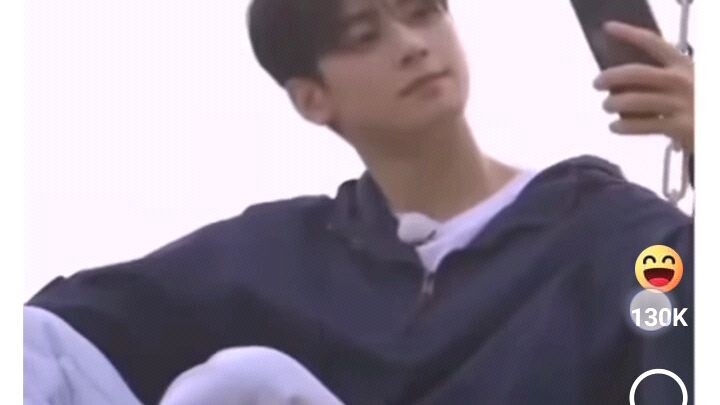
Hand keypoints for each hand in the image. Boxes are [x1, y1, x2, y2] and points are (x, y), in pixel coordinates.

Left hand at [593, 21, 693, 153]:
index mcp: (682, 64)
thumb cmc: (694, 102)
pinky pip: (640, 125)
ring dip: (613, 103)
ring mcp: (680, 103)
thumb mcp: (684, 81)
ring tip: (607, 106)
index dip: (629, 33)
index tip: (609, 28)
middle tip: (597, 83)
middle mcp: (681, 80)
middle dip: (611, 76)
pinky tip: (615, 127)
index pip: (652, 42)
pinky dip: (622, 127)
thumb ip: (658, 77)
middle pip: (636, 73)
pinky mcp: (678, 126)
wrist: (713, 124)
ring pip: (633, 100)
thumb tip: (619, 80)